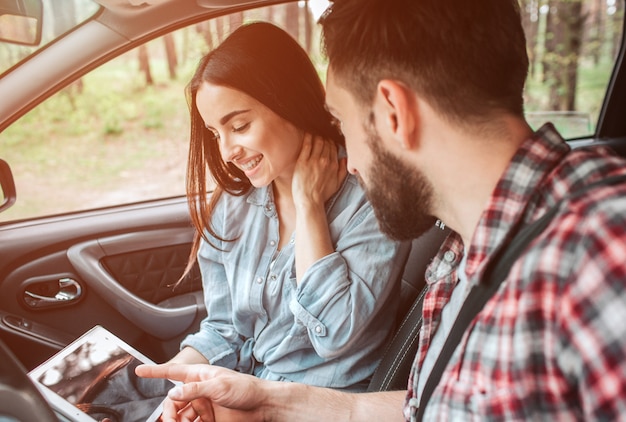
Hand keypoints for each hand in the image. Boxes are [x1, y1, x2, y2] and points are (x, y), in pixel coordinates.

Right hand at [135, 363, 267, 421]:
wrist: (263, 406)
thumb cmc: (246, 389)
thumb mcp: (219, 386)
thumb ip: (195, 390)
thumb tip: (173, 393)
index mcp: (200, 376)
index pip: (174, 371)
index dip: (155, 371)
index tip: (140, 371)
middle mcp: (199, 391)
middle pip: (173, 401)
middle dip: (169, 412)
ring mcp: (203, 406)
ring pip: (180, 416)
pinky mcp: (209, 420)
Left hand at [292, 134, 346, 208]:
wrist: (309, 201)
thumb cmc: (322, 194)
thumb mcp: (337, 184)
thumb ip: (343, 170)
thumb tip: (345, 159)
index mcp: (334, 165)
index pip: (333, 148)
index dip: (330, 141)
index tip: (327, 138)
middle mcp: (325, 161)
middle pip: (326, 143)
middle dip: (324, 137)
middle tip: (320, 133)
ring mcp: (314, 161)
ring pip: (318, 142)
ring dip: (317, 136)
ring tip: (314, 132)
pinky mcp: (303, 162)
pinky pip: (307, 145)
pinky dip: (308, 137)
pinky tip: (307, 133)